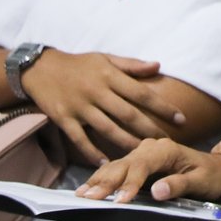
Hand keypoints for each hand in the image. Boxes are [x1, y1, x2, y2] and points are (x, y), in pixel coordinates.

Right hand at [20, 48, 187, 163]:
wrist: (39, 68)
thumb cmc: (79, 64)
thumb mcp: (106, 58)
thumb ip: (132, 65)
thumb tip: (159, 65)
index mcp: (109, 76)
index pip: (142, 93)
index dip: (162, 107)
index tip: (181, 119)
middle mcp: (96, 92)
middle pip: (128, 114)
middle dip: (150, 129)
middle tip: (167, 142)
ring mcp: (79, 106)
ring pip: (107, 129)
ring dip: (127, 143)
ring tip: (144, 154)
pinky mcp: (63, 118)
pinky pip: (80, 138)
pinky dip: (92, 151)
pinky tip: (107, 162)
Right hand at [74, 136, 220, 203]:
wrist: (215, 170)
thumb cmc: (210, 176)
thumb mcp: (201, 181)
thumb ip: (179, 185)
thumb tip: (158, 191)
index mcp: (166, 149)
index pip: (142, 166)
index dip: (130, 183)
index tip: (120, 200)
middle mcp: (150, 148)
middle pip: (124, 164)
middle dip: (106, 182)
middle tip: (89, 197)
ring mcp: (142, 155)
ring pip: (115, 166)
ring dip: (98, 181)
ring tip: (82, 194)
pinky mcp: (136, 164)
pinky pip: (116, 170)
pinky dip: (102, 179)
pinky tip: (88, 188)